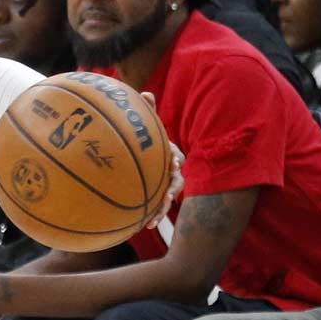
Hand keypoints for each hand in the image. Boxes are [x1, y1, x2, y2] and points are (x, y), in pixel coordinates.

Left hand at [141, 93, 184, 229]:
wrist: (144, 163)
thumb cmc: (148, 143)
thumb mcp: (147, 128)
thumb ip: (147, 111)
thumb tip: (145, 92)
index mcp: (169, 154)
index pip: (176, 156)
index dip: (175, 159)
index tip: (174, 163)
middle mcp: (171, 172)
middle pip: (176, 181)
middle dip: (172, 188)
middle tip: (168, 194)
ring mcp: (165, 186)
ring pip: (167, 199)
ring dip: (162, 208)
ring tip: (154, 218)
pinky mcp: (156, 198)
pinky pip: (156, 208)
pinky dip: (153, 217)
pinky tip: (145, 226)